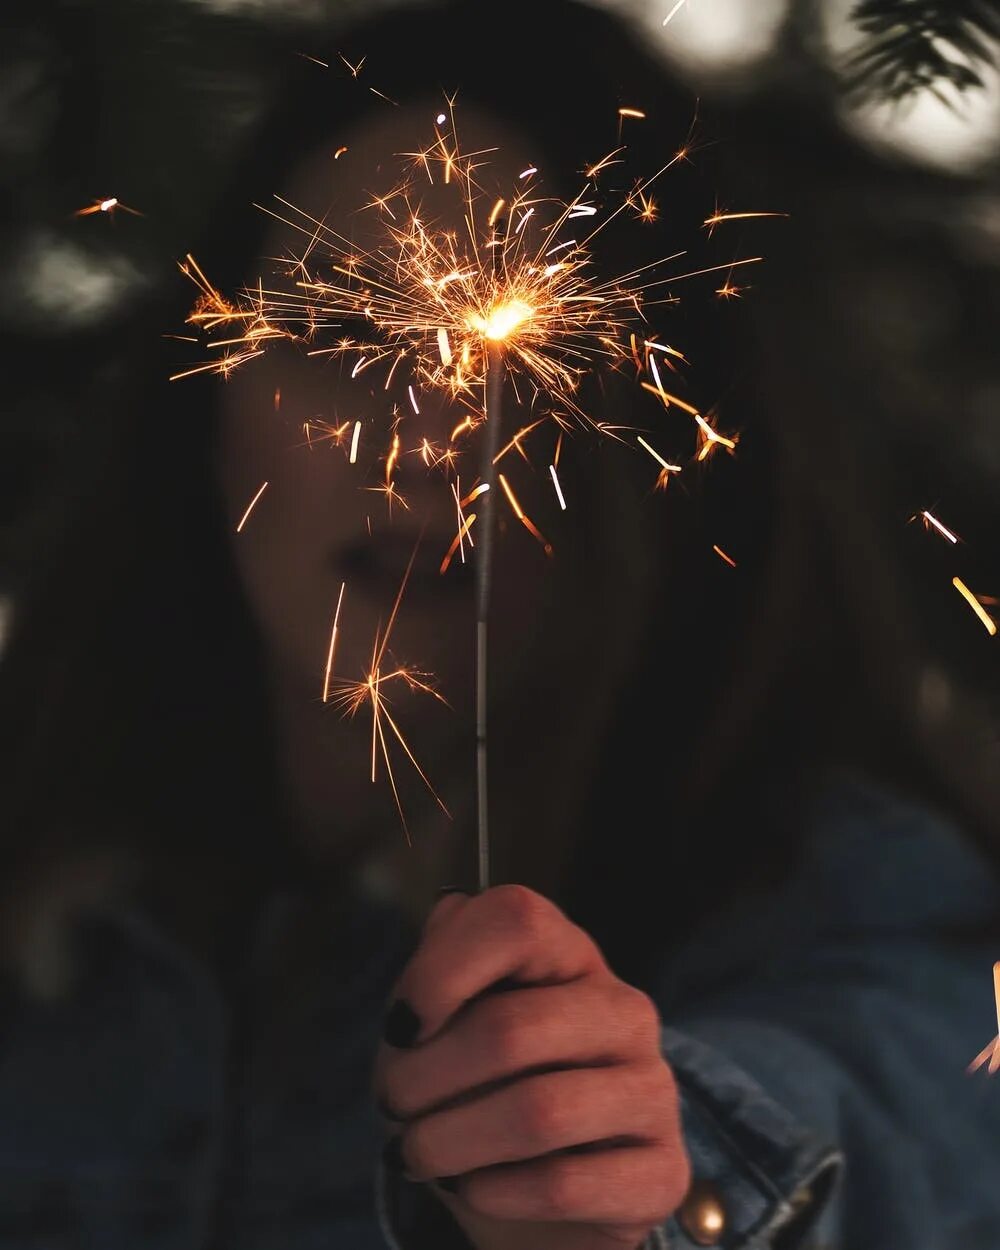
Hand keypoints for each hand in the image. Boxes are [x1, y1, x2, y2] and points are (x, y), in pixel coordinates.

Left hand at [373, 885, 689, 1249]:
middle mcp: (624, 1010)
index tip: (400, 1026)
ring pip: (538, 1112)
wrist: (527, 1195)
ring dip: (448, 1141)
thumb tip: (447, 917)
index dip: (441, 971)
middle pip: (510, 1028)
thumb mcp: (442, 1021)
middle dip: (424, 1077)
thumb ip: (440, 967)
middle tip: (390, 1105)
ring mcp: (652, 1090)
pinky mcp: (661, 1170)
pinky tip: (471, 1189)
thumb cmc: (474, 1086)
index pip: (517, 921)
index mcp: (570, 955)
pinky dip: (495, 1192)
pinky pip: (565, 1183)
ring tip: (411, 1154)